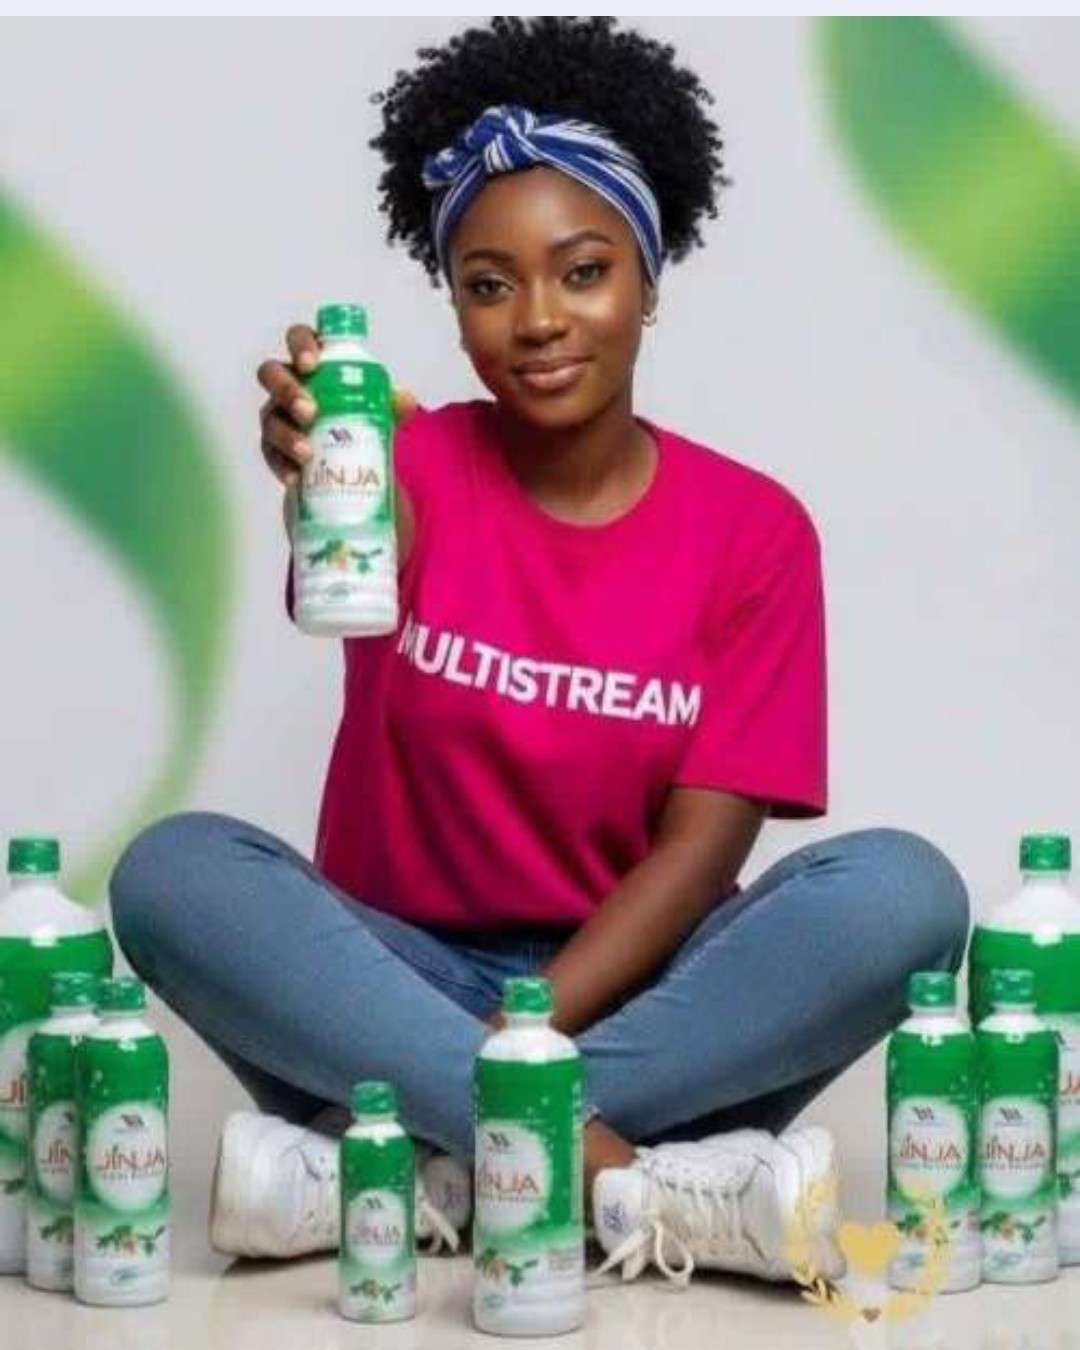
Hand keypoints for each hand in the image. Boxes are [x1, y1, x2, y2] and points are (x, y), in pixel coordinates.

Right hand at [257, 323, 418, 488]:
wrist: (350, 463)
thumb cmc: (359, 418)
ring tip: (308, 453)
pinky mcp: (272, 448)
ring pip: (269, 418)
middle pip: (271, 373)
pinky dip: (283, 466)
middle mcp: (288, 384)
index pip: (299, 338)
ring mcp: (276, 415)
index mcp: (313, 363)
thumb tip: (405, 400)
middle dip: (287, 390)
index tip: (312, 363)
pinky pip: (270, 454)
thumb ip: (392, 405)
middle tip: (310, 411)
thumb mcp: (379, 411)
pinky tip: (296, 477)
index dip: (301, 345)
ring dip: (286, 435)